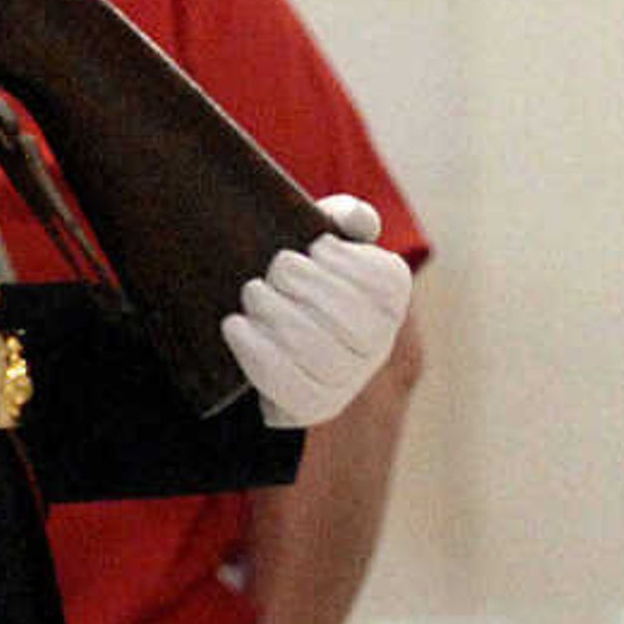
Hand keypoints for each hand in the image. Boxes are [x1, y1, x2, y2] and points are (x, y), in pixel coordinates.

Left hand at [223, 205, 412, 427]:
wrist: (264, 326)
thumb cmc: (297, 272)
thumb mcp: (319, 238)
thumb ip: (343, 219)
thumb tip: (358, 219)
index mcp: (388, 298)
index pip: (383, 285)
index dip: (347, 264)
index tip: (314, 247)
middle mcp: (378, 343)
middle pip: (354, 321)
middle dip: (308, 289)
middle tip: (274, 269)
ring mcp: (348, 379)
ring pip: (321, 355)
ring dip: (280, 317)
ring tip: (251, 292)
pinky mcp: (313, 404)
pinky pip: (291, 387)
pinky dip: (258, 353)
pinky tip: (235, 326)